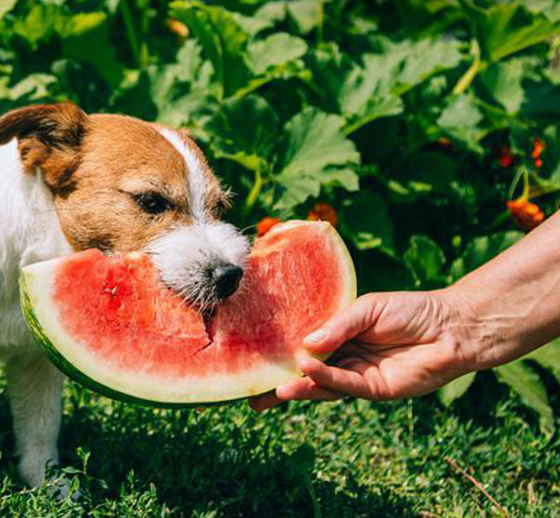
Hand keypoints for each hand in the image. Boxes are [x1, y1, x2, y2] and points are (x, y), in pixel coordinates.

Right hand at [249, 290, 473, 410]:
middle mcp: (345, 358)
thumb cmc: (411, 310)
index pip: (304, 348)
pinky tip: (306, 370)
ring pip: (322, 385)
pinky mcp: (376, 389)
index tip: (253, 361)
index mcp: (340, 337)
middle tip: (251, 397)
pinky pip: (344, 385)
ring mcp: (359, 375)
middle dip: (280, 386)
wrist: (452, 327)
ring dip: (299, 387)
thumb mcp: (367, 308)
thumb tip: (305, 344)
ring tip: (275, 389)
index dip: (280, 355)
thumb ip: (337, 325)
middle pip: (306, 374)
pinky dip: (324, 379)